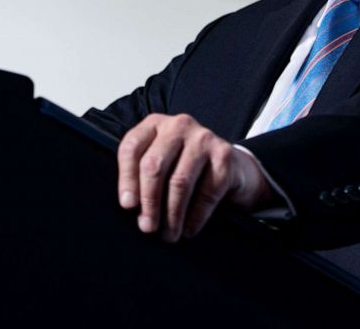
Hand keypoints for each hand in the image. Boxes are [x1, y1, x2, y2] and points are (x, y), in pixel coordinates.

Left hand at [117, 113, 274, 241]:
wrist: (232, 166)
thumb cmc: (185, 166)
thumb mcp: (162, 161)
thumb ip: (143, 174)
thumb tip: (131, 207)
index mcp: (155, 124)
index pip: (132, 148)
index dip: (127, 179)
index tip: (128, 205)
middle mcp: (178, 125)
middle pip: (154, 165)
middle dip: (149, 201)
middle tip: (147, 227)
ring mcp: (203, 138)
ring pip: (180, 181)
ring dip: (172, 214)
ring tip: (169, 234)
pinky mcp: (224, 156)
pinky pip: (206, 192)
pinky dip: (195, 216)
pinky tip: (189, 229)